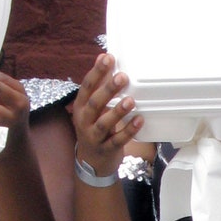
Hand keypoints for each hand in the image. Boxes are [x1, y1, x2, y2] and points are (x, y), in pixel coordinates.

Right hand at [69, 52, 142, 170]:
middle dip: (107, 89)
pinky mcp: (106, 149)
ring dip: (117, 111)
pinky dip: (128, 130)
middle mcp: (84, 121)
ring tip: (131, 100)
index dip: (96, 72)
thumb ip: (99, 88)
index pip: (87, 87)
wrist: (91, 162)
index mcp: (80, 107)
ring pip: (103, 123)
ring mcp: (94, 137)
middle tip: (122, 77)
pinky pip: (117, 140)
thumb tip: (107, 59)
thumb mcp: (92, 109)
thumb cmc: (94, 128)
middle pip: (94, 103)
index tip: (108, 58)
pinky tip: (139, 120)